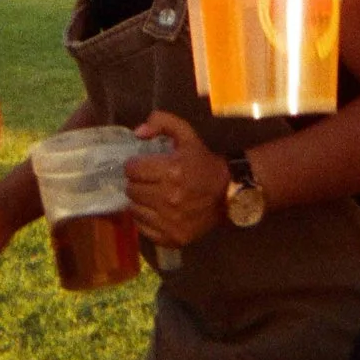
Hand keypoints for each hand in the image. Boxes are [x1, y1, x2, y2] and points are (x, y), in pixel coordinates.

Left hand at [125, 111, 229, 248]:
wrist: (228, 192)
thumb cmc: (203, 162)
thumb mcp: (187, 135)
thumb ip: (162, 122)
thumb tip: (138, 132)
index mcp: (172, 170)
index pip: (132, 169)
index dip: (135, 165)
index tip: (142, 166)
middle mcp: (169, 198)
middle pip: (131, 190)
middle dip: (137, 183)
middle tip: (148, 181)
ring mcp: (171, 220)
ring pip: (134, 210)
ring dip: (140, 202)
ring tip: (152, 196)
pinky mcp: (173, 237)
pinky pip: (143, 229)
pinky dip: (145, 220)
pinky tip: (156, 211)